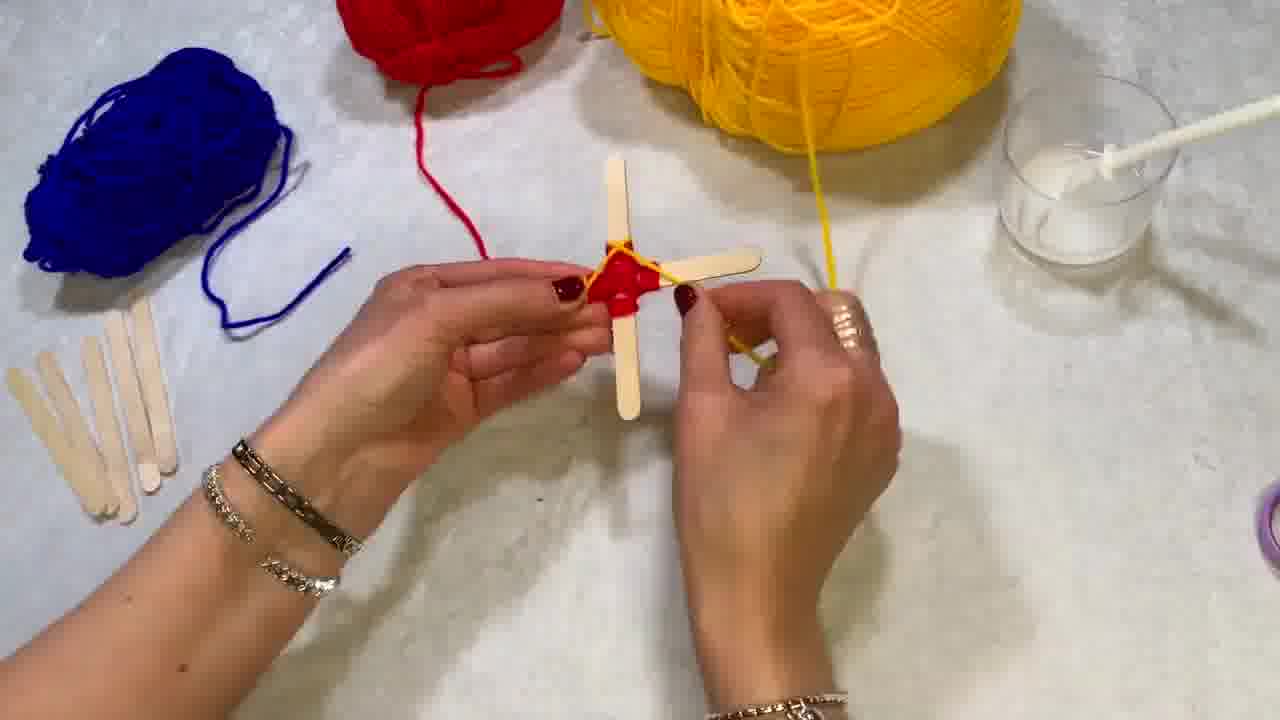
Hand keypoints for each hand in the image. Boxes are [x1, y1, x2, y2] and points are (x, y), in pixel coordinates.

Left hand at [251, 259, 610, 536]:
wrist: (330, 461)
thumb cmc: (374, 372)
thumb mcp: (434, 318)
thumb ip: (504, 301)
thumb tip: (572, 289)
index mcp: (422, 288)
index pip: (499, 274)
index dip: (548, 278)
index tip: (599, 280)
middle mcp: (438, 323)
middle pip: (512, 311)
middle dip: (562, 311)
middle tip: (617, 314)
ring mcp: (449, 370)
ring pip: (516, 349)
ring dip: (559, 341)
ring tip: (608, 339)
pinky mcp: (459, 411)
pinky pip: (509, 384)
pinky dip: (541, 372)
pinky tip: (574, 362)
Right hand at [671, 281, 900, 708]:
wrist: (758, 590)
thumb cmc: (720, 501)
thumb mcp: (702, 410)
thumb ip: (704, 340)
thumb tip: (700, 300)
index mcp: (827, 376)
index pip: (791, 301)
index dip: (743, 296)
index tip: (705, 312)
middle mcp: (873, 390)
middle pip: (836, 312)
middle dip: (782, 312)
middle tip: (733, 335)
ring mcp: (886, 425)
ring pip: (854, 349)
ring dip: (807, 343)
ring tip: (756, 375)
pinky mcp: (884, 453)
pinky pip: (863, 390)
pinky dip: (827, 380)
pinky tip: (786, 412)